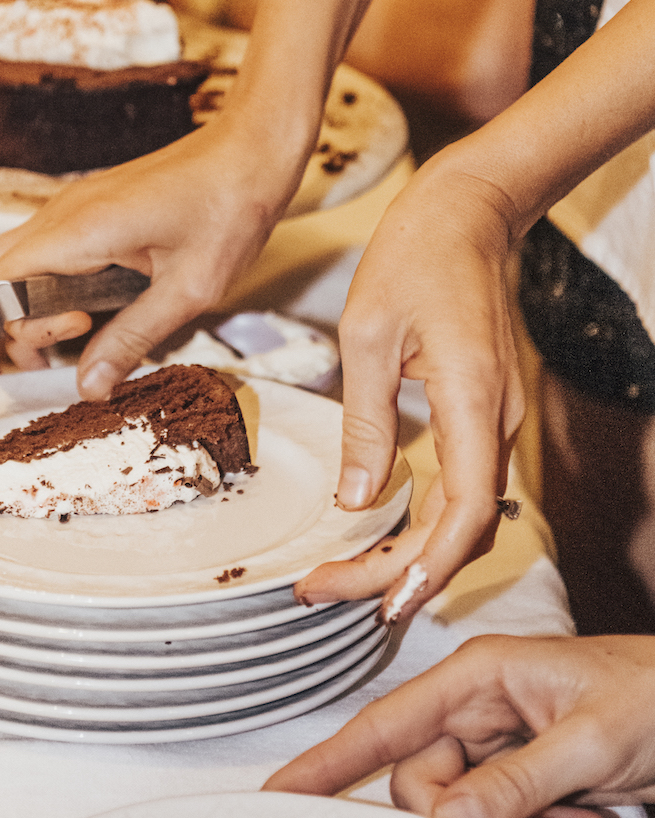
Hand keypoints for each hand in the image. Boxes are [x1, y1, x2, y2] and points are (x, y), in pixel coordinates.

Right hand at [0, 113, 305, 393]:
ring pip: (4, 269)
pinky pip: (38, 260)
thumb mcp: (188, 290)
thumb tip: (89, 387)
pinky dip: (36, 299)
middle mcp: (59, 218)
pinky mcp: (86, 217)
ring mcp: (69, 214)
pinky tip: (71, 329)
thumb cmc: (229, 208)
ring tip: (42, 363)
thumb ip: (133, 339)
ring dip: (9, 319)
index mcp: (76, 233)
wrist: (251, 150)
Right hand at [265, 633, 654, 817]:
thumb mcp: (589, 742)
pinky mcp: (521, 770)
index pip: (383, 725)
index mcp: (476, 677)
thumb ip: (514, 784)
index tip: (275, 798)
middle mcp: (475, 707)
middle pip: (424, 784)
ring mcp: (498, 740)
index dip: (326, 763)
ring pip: (464, 810)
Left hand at [294, 150, 524, 620]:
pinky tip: (376, 539)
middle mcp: (495, 420)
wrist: (466, 214)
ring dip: (408, 555)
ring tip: (340, 578)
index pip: (465, 512)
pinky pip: (458, 488)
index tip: (384, 603)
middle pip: (460, 529)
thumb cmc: (415, 257)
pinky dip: (420, 524)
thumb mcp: (367, 335)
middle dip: (397, 573)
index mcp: (472, 399)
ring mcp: (494, 421)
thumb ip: (366, 423)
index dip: (427, 567)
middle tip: (323, 591)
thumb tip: (358, 500)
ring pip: (462, 516)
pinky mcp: (481, 417)